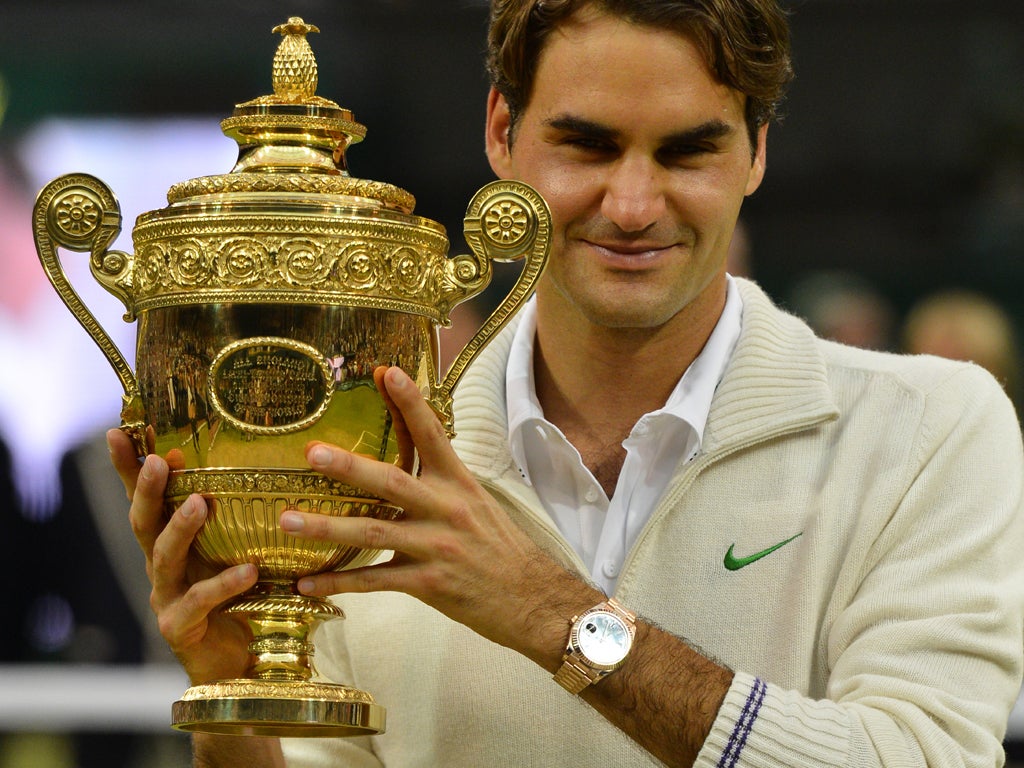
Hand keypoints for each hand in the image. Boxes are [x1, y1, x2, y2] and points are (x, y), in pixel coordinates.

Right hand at [107, 429, 257, 683]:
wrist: (239, 665)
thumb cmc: (240, 601)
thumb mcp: (237, 551)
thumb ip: (237, 520)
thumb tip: (255, 466)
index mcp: (172, 544)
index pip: (145, 500)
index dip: (128, 468)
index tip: (119, 432)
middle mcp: (162, 567)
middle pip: (144, 523)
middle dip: (148, 490)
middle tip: (160, 461)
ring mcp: (166, 597)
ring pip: (164, 558)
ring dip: (180, 528)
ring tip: (200, 503)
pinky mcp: (179, 627)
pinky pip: (200, 600)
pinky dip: (224, 583)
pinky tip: (248, 570)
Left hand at [278, 367, 599, 667]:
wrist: (533, 598)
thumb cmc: (502, 548)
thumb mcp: (478, 503)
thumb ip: (441, 482)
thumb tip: (404, 459)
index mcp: (460, 484)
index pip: (433, 435)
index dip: (410, 403)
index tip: (387, 372)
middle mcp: (447, 510)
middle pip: (391, 482)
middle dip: (349, 467)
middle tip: (311, 453)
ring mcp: (436, 547)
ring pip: (374, 533)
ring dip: (327, 526)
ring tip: (287, 520)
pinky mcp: (429, 584)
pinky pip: (375, 582)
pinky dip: (339, 583)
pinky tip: (307, 583)